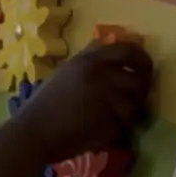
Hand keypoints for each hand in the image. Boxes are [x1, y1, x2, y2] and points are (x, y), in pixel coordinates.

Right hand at [12, 41, 153, 162]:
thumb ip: (88, 59)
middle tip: (137, 98)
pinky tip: (106, 133)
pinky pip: (124, 126)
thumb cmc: (43, 104)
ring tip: (120, 119)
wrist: (32, 133)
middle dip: (142, 90)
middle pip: (140, 79)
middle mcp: (102, 76)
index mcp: (90, 61)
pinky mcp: (108, 124)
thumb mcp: (64, 72)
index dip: (141, 59)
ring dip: (130, 113)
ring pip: (135, 105)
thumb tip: (109, 44)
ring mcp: (107, 100)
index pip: (129, 50)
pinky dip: (119, 131)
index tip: (143, 68)